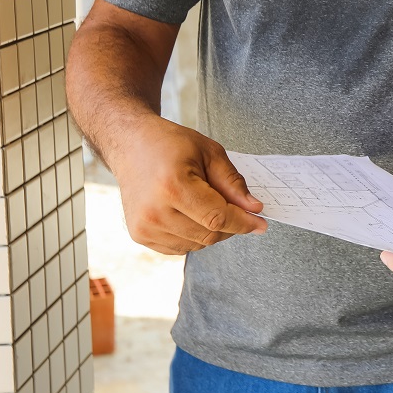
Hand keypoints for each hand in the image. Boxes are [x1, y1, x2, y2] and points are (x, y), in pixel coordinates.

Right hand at [108, 116, 267, 254]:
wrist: (130, 145)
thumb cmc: (170, 144)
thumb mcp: (209, 152)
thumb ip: (232, 182)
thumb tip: (254, 208)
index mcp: (172, 186)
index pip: (217, 217)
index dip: (243, 223)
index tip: (261, 224)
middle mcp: (155, 211)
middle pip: (209, 234)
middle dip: (231, 225)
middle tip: (238, 207)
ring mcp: (144, 227)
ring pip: (197, 245)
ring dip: (213, 231)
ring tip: (205, 201)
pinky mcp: (140, 235)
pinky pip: (181, 248)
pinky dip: (194, 236)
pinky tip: (190, 212)